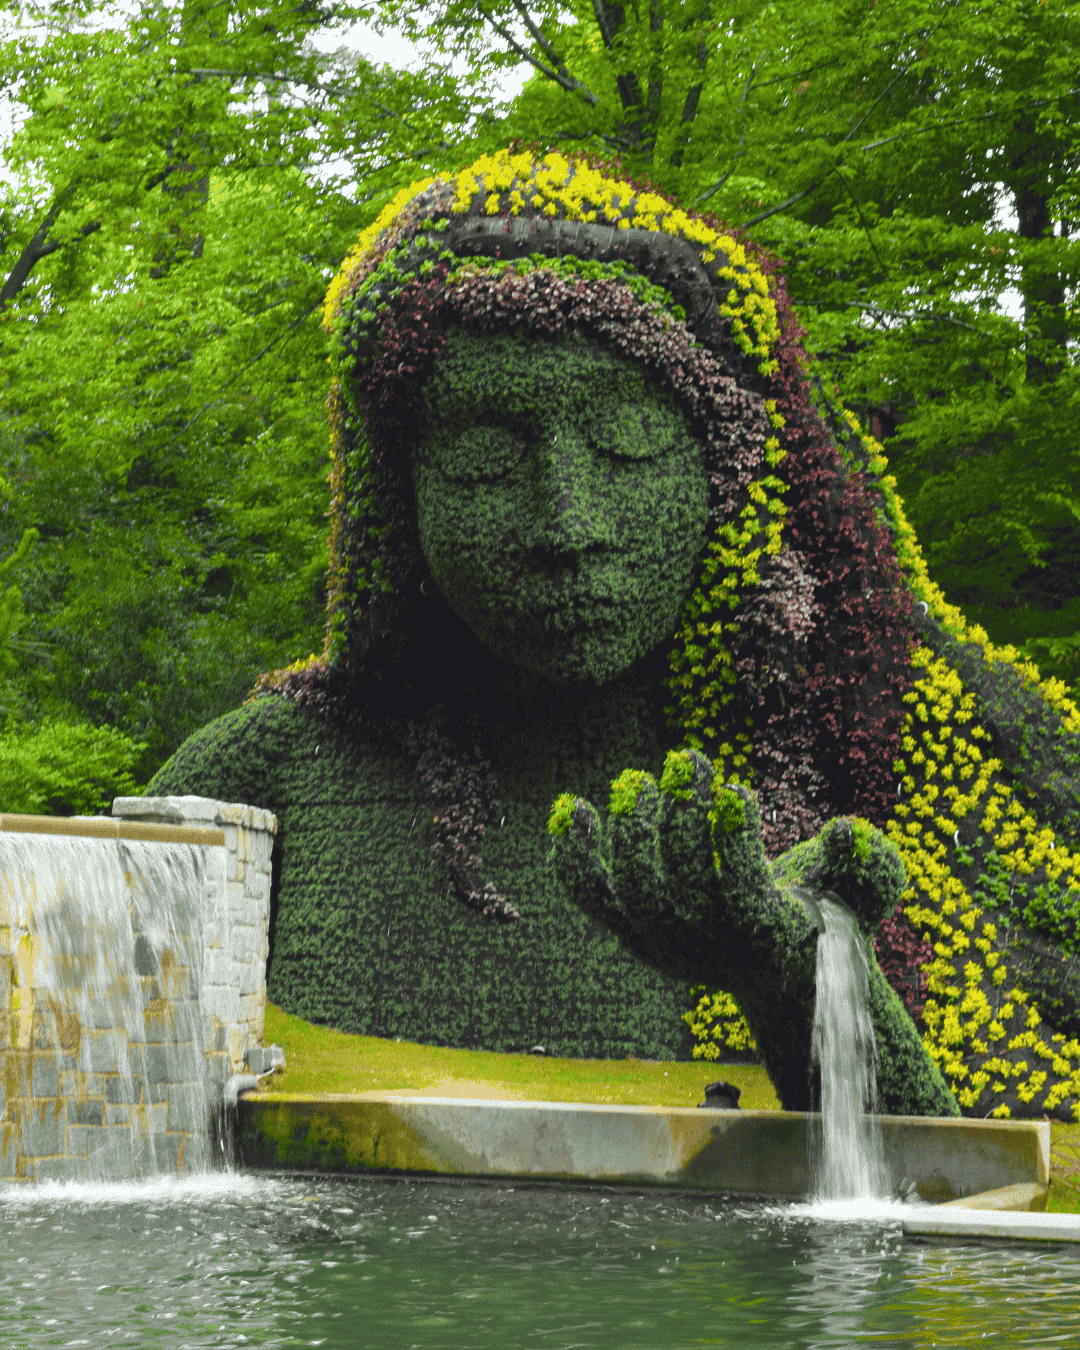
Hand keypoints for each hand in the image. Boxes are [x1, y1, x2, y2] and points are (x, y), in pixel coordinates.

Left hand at [546, 748, 943, 1114]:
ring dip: (630, 833)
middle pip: (678, 892)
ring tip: (637, 780)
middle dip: (677, 823)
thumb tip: (848, 833)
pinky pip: (595, 900)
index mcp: (771, 937)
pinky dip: (577, 858)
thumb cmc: (830, 913)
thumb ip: (870, 865)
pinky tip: (571, 810)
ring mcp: (666, 946)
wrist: (787, 974)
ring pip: (635, 895)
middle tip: (684, 764)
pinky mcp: (634, 934)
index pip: (741, 897)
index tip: (735, 791)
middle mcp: (711, 950)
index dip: (731, 844)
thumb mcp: (866, 890)